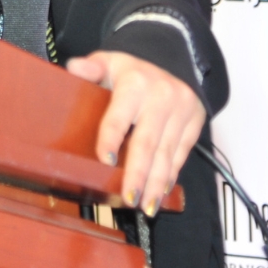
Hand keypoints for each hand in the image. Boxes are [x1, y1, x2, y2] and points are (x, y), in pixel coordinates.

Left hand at [65, 50, 205, 216]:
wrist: (172, 60)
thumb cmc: (132, 71)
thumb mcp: (108, 62)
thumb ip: (90, 68)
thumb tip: (74, 68)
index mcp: (134, 83)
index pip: (120, 115)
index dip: (112, 138)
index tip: (106, 160)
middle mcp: (160, 96)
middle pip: (147, 142)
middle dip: (137, 174)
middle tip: (128, 198)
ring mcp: (180, 110)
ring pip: (167, 153)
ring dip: (155, 183)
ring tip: (145, 206)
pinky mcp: (194, 121)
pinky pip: (181, 153)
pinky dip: (170, 175)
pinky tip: (160, 192)